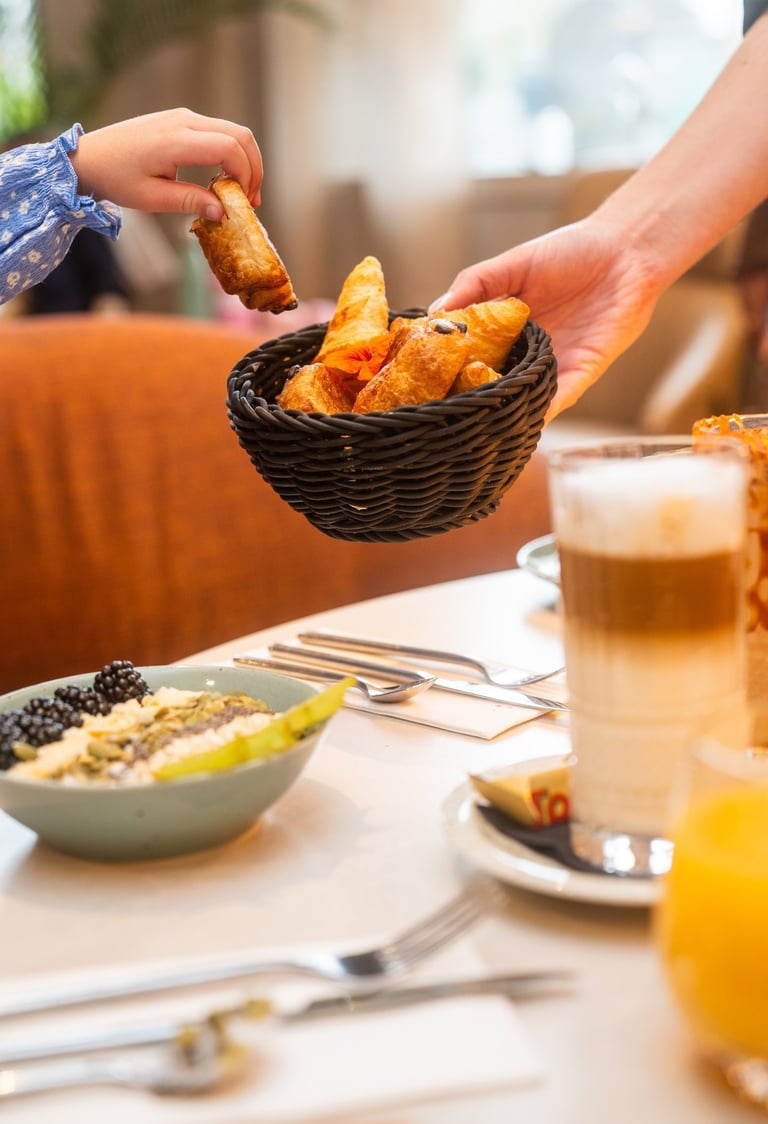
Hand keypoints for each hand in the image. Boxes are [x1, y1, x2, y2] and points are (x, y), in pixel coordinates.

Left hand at [69, 108, 262, 218]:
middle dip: (253, 168)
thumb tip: (223, 212)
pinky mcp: (181, 119)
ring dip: (244, 161)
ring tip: (239, 193)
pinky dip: (231, 154)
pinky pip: (219, 131)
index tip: (243, 203)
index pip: (230, 148)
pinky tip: (223, 179)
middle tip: (251, 200)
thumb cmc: (116, 178)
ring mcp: (183, 116)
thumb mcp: (153, 198)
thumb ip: (190, 202)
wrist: (90, 156)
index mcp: (175, 141)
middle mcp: (184, 121)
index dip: (246, 175)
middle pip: (240, 135)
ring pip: (233, 131)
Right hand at [430, 218, 663, 418]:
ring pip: (521, 400)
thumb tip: (434, 313)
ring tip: (471, 427)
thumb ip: (474, 286)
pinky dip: (541, 411)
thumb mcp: (512, 263)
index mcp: (503, 331)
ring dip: (501, 413)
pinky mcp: (582, 372)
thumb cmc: (572, 251)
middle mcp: (524, 354)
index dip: (445, 371)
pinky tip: (521, 420)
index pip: (468, 357)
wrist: (627, 250)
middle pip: (490, 386)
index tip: (417, 384)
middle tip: (438, 414)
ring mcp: (552, 366)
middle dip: (468, 400)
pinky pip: (558, 399)